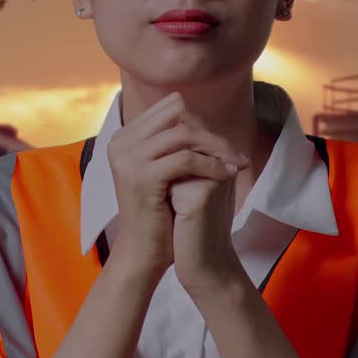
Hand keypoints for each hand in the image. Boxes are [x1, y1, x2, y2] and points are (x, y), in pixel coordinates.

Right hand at [107, 92, 250, 277]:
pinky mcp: (141, 177)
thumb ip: (173, 143)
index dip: (200, 121)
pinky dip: (212, 165)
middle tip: (235, 154)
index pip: (171, 106)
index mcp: (124, 136)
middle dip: (211, 132)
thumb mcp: (163, 170)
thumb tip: (200, 117)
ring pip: (185, 134)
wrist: (143, 251)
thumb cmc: (159, 212)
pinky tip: (227, 175)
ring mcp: (128, 158)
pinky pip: (187, 159)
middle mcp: (121, 142)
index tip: (221, 143)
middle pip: (178, 113)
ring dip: (217, 148)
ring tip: (236, 164)